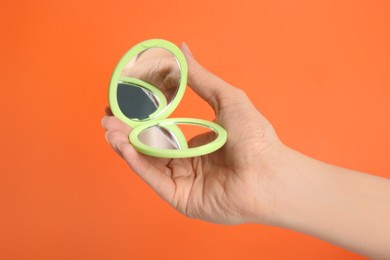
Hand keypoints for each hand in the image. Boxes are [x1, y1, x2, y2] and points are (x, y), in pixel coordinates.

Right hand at [102, 43, 284, 223]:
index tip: (122, 105)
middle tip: (108, 118)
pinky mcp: (181, 199)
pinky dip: (138, 163)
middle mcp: (186, 163)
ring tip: (110, 129)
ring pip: (147, 163)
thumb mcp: (225, 98)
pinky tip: (125, 146)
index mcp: (194, 143)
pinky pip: (155, 179)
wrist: (270, 172)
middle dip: (126, 132)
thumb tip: (182, 49)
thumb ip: (199, 77)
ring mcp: (183, 182)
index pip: (159, 131)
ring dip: (126, 146)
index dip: (139, 119)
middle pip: (148, 147)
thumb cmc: (255, 138)